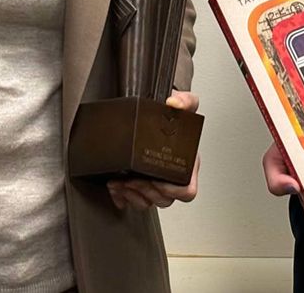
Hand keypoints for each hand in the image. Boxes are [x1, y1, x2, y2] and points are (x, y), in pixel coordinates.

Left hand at [106, 91, 200, 209]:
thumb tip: (175, 103)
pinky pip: (133, 201)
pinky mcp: (142, 184)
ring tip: (120, 183)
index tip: (157, 180)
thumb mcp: (183, 103)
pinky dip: (123, 198)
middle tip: (132, 180)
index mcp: (187, 163)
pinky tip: (116, 189)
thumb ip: (185, 101)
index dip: (173, 190)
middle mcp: (173, 175)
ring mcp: (158, 181)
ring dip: (132, 195)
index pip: (187, 190)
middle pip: (165, 199)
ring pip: (149, 202)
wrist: (157, 110)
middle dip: (146, 191)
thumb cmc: (171, 114)